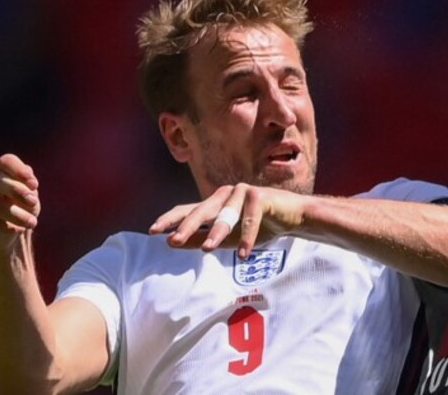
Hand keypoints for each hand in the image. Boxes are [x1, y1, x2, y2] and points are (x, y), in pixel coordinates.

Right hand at [0, 154, 40, 251]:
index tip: (34, 184)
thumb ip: (29, 187)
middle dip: (18, 191)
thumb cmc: (21, 206)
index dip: (20, 170)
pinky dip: (7, 227)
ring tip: (32, 222)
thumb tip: (30, 184)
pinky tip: (18, 229)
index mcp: (0, 169)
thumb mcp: (29, 195)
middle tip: (34, 203)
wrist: (9, 230)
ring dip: (17, 215)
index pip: (6, 161)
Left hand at [149, 183, 306, 256]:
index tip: (152, 231)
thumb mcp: (230, 239)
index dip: (170, 219)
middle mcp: (225, 194)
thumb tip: (172, 242)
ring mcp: (243, 192)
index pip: (188, 210)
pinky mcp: (261, 196)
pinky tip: (245, 254)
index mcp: (216, 203)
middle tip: (174, 240)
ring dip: (217, 233)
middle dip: (187, 226)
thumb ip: (203, 239)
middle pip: (202, 210)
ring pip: (226, 215)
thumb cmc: (262, 226)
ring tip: (207, 248)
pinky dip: (248, 237)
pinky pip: (251, 219)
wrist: (294, 217)